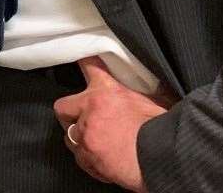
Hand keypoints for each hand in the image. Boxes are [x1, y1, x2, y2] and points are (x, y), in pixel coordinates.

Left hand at [53, 57, 173, 191]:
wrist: (160, 159)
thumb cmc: (160, 131)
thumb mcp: (153, 102)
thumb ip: (140, 93)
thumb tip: (151, 87)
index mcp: (107, 91)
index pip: (89, 66)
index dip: (84, 63)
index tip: (81, 62)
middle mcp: (90, 111)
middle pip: (62, 106)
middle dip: (69, 113)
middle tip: (81, 117)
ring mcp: (86, 135)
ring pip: (69, 137)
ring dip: (81, 139)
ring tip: (97, 143)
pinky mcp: (87, 157)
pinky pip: (80, 158)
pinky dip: (90, 160)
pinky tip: (103, 160)